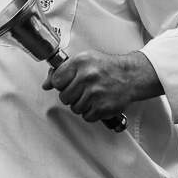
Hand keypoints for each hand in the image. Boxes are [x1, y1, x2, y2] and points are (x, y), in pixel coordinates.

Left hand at [42, 50, 158, 122]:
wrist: (130, 76)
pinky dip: (91, 113)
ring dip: (82, 105)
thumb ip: (63, 70)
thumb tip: (46, 84)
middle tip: (83, 90)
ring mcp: (95, 93)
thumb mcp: (84, 60)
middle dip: (72, 95)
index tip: (67, 83)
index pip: (56, 80)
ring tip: (92, 95)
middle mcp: (87, 77)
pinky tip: (98, 102)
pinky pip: (87, 116)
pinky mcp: (102, 107)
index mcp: (80, 63)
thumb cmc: (107, 67)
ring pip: (75, 108)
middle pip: (64, 97)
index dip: (61, 84)